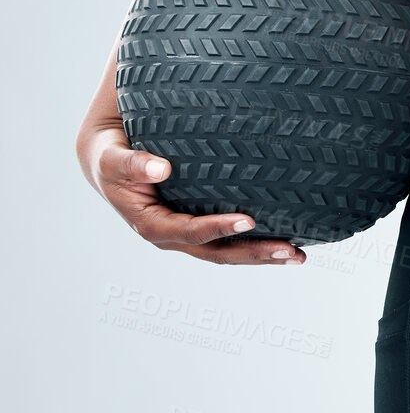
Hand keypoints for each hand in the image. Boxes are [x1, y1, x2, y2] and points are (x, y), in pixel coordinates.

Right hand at [77, 119, 305, 265]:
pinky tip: (287, 239)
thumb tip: (160, 168)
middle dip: (254, 253)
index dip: (218, 229)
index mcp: (152, 225)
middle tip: (291, 252)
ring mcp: (188, 234)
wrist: (109, 161)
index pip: (190, 232)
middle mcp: (173, 235)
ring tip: (297, 255)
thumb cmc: (111, 158)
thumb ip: (132, 163)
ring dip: (262, 254)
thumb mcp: (113, 159)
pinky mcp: (199, 224)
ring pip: (228, 252)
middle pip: (217, 252)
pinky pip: (230, 239)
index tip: (249, 221)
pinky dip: (256, 241)